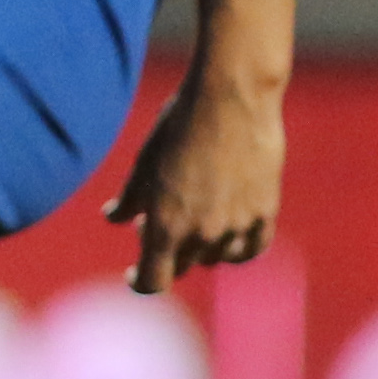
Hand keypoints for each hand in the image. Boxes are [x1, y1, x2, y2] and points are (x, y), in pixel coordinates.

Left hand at [104, 72, 284, 294]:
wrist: (231, 98)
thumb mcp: (143, 162)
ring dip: (200, 247)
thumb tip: (113, 218)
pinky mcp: (264, 212)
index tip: (132, 272)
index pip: (152, 281)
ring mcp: (236, 226)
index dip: (139, 281)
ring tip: (192, 217)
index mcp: (165, 226)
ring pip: (216, 258)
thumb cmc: (178, 125)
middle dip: (165, 251)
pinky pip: (251, 248)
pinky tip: (227, 234)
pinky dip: (237, 247)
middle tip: (156, 222)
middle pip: (182, 266)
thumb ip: (128, 199)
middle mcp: (202, 234)